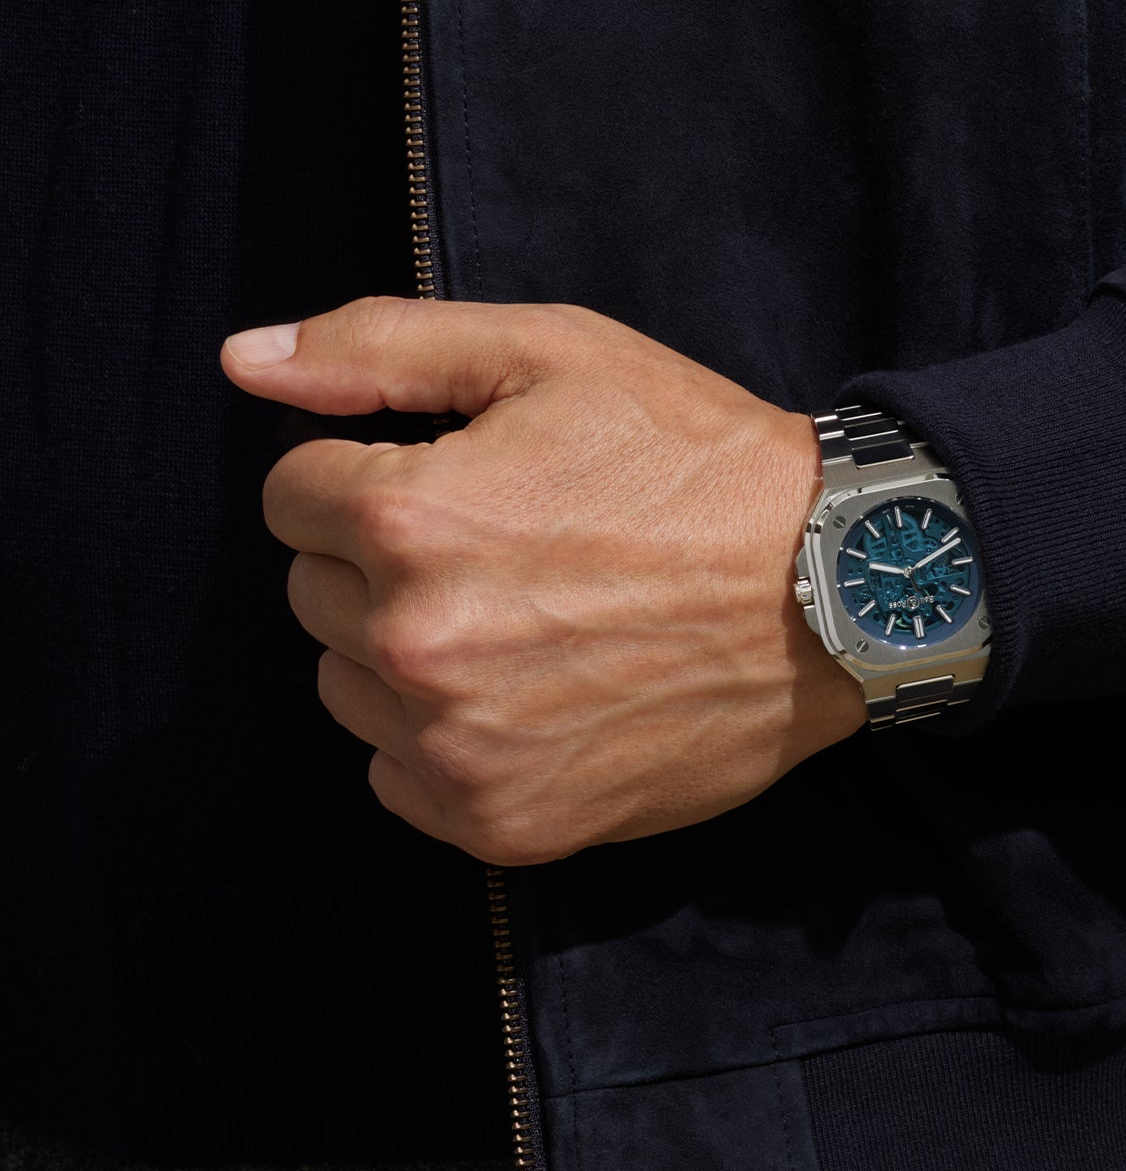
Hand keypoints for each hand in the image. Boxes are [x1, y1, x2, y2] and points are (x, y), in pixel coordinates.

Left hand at [220, 296, 864, 864]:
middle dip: (387, 563)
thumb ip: (379, 347)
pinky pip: (399, 781)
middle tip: (515, 548)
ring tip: (534, 621)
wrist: (839, 590)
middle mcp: (418, 644)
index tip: (468, 479)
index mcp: (411, 517)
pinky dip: (446, 744)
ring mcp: (460, 748)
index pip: (293, 495)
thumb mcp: (552, 354)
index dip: (378, 473)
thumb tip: (242, 363)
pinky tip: (539, 695)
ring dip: (410, 655)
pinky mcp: (505, 823)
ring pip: (352, 690)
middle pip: (314, 595)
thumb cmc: (698, 460)